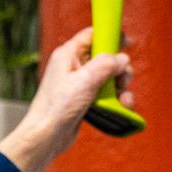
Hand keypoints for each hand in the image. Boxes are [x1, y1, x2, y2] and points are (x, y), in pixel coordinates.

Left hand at [0, 27, 134, 171]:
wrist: (46, 137)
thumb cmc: (57, 108)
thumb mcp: (85, 80)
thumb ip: (106, 64)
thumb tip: (122, 59)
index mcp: (69, 54)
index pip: (92, 35)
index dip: (110, 36)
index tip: (126, 43)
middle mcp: (74, 67)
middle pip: (105, 58)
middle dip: (119, 69)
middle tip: (123, 80)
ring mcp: (79, 85)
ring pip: (108, 78)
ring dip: (120, 88)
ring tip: (124, 100)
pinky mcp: (84, 101)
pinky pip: (105, 95)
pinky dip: (115, 100)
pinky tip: (121, 108)